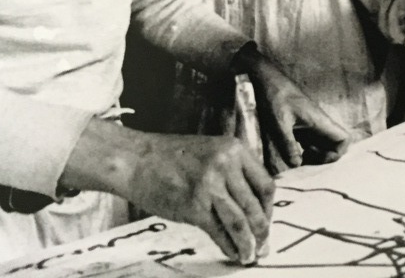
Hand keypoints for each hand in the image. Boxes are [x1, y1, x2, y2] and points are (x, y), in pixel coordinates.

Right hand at [62, 121, 273, 264]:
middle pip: (256, 206)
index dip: (268, 208)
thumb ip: (232, 171)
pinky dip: (229, 247)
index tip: (265, 221)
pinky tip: (232, 253)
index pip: (266, 184)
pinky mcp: (194, 205)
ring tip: (251, 256)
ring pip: (241, 222)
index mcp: (234, 149)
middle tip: (264, 246)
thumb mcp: (211, 152)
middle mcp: (226, 165)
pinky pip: (219, 232)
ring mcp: (210, 185)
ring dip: (249, 244)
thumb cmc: (171, 158)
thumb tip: (252, 205)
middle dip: (263, 231)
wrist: (136, 159)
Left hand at [241, 49, 351, 173]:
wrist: (267, 79)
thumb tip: (296, 165)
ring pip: (323, 145)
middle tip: (305, 162)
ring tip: (298, 160)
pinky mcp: (302, 125)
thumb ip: (288, 145)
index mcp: (320, 121)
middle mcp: (320, 124)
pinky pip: (312, 142)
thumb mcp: (279, 123)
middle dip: (324, 159)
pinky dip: (306, 151)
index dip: (336, 154)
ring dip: (315, 156)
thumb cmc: (275, 97)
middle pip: (335, 146)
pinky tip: (291, 153)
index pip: (344, 140)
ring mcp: (312, 125)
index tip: (317, 158)